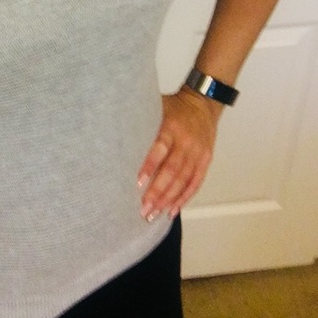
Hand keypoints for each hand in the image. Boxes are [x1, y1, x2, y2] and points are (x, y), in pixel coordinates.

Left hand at [137, 86, 221, 220]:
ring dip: (168, 199)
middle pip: (172, 170)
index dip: (150, 166)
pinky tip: (172, 210)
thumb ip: (141, 122)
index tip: (138, 182)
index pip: (160, 149)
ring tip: (153, 214)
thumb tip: (112, 134)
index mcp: (171, 127)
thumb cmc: (173, 108)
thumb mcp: (156, 108)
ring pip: (183, 180)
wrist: (202, 104)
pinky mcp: (205, 161)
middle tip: (144, 208)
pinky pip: (195, 183)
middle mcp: (186, 141)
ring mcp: (198, 153)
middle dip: (158, 191)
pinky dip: (184, 198)